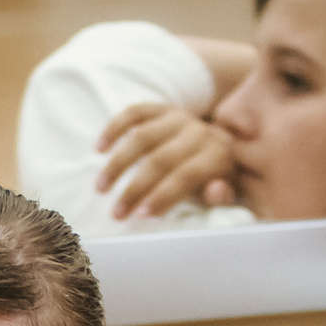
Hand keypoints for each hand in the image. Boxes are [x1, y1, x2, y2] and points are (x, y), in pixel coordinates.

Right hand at [96, 102, 239, 219]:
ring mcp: (178, 117)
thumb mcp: (226, 189)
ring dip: (117, 164)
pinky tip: (99, 149)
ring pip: (141, 137)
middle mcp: (198, 132)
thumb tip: (214, 191)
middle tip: (116, 213)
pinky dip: (114, 129)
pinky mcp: (161, 108)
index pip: (186, 176)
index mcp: (217, 155)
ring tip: (101, 188)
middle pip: (160, 160)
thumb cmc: (216, 175)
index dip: (162, 196)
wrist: (223, 140)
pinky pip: (134, 112)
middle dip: (135, 189)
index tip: (139, 216)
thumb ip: (222, 195)